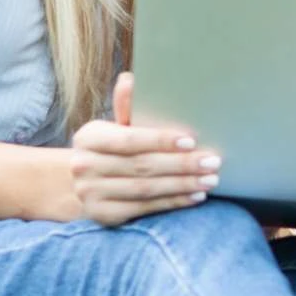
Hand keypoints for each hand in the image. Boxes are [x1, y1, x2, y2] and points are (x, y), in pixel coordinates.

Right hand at [67, 73, 222, 226]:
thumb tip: (131, 80)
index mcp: (89, 137)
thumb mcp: (116, 127)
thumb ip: (127, 107)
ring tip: (210, 180)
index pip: (129, 139)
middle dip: (181, 165)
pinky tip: (195, 196)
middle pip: (142, 166)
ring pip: (146, 189)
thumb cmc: (111, 149)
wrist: (82, 183)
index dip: (160, 140)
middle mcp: (84, 165)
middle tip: (213, 162)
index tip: (192, 140)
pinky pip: (145, 208)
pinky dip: (173, 202)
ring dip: (183, 185)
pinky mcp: (103, 215)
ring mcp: (90, 193)